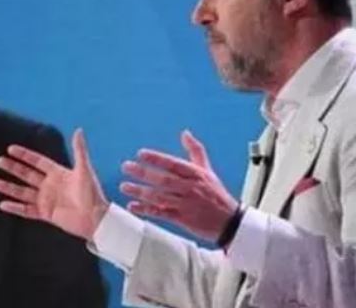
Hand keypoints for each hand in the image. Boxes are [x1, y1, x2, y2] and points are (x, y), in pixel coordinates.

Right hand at [0, 129, 108, 241]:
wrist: (95, 218)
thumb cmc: (92, 193)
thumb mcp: (84, 170)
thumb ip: (79, 150)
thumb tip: (79, 130)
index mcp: (57, 173)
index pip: (37, 161)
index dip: (24, 155)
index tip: (11, 149)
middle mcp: (49, 185)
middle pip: (26, 174)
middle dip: (12, 168)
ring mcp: (46, 200)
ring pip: (23, 192)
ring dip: (8, 187)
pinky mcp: (45, 213)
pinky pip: (26, 210)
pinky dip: (15, 208)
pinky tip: (3, 204)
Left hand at [120, 130, 237, 242]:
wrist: (230, 222)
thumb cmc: (216, 194)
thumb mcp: (207, 170)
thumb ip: (195, 150)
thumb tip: (185, 133)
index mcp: (196, 174)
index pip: (173, 164)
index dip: (157, 158)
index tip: (141, 153)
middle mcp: (190, 188)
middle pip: (163, 179)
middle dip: (143, 173)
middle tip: (127, 167)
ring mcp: (186, 204)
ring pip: (160, 197)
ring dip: (140, 192)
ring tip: (124, 186)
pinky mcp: (182, 219)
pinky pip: (161, 213)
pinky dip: (146, 210)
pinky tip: (133, 206)